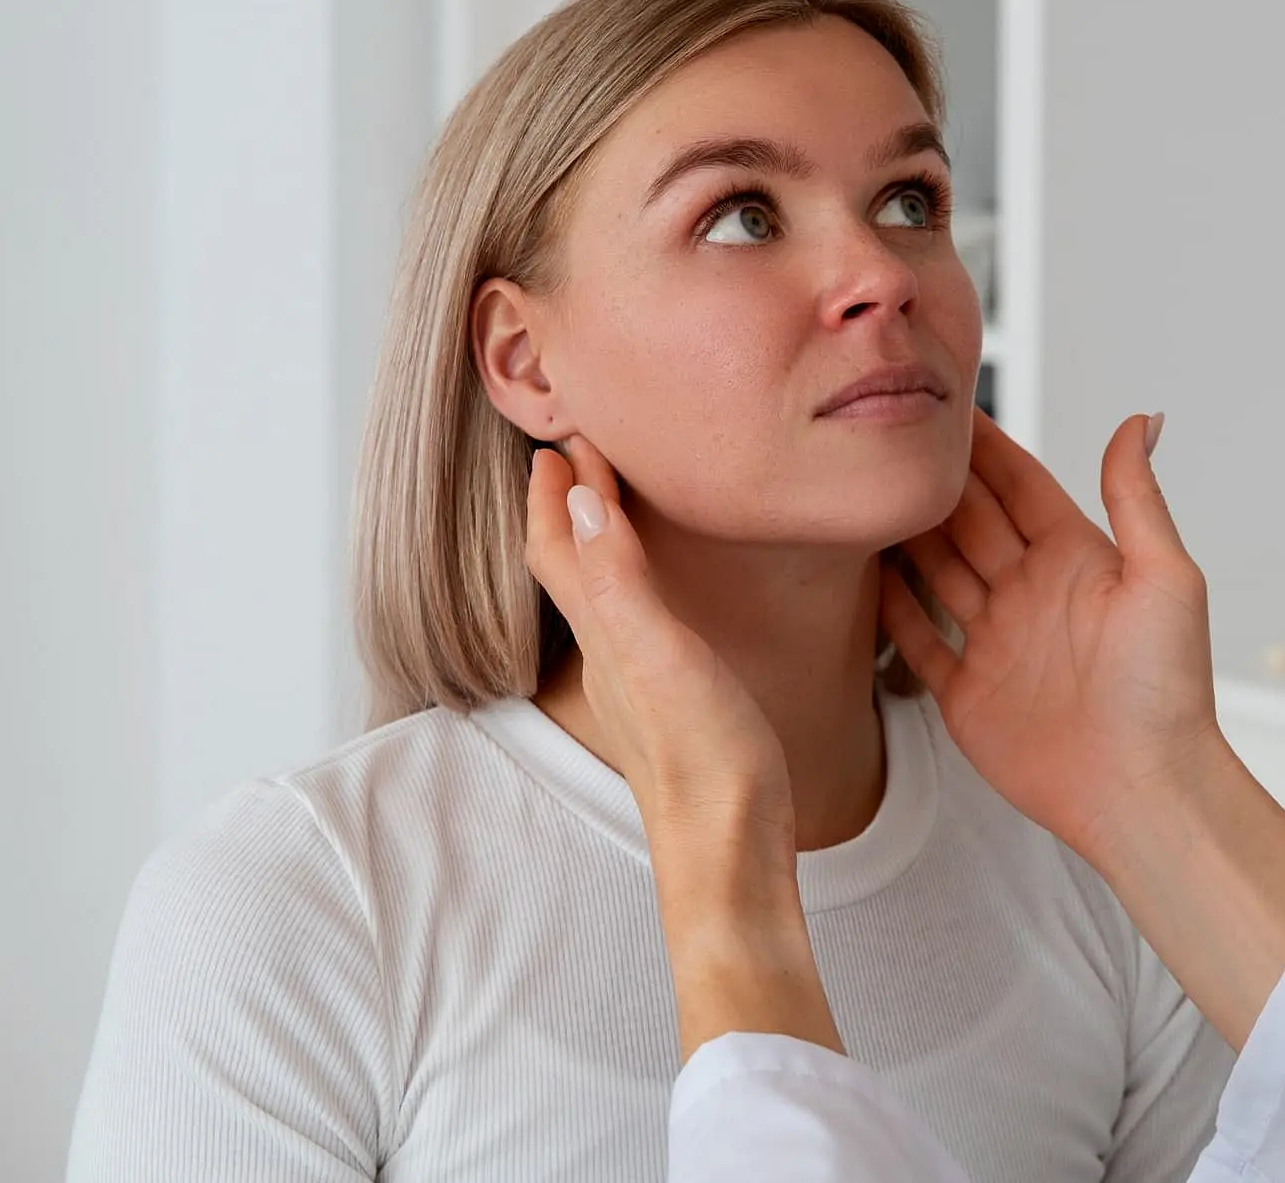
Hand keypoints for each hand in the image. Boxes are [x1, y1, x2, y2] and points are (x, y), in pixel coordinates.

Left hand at [525, 438, 793, 851]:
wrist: (732, 849)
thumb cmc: (701, 758)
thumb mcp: (657, 653)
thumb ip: (618, 576)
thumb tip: (573, 495)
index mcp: (603, 634)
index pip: (557, 545)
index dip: (552, 489)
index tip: (564, 436)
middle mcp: (611, 655)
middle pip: (568, 564)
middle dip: (565, 505)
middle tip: (575, 455)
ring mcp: (641, 682)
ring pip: (602, 593)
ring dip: (598, 539)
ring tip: (612, 502)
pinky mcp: (677, 703)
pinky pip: (642, 621)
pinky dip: (641, 581)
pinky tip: (669, 591)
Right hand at [883, 411, 1284, 1048]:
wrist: (1143, 790)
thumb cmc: (1167, 689)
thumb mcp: (1165, 577)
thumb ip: (1136, 497)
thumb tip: (1141, 418)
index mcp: (1079, 560)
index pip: (1020, 486)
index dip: (984, 446)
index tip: (946, 401)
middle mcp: (1033, 594)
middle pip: (969, 522)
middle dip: (931, 480)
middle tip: (883, 435)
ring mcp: (997, 643)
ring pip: (936, 572)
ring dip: (903, 535)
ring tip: (858, 490)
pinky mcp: (968, 695)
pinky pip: (918, 641)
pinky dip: (889, 609)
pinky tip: (858, 574)